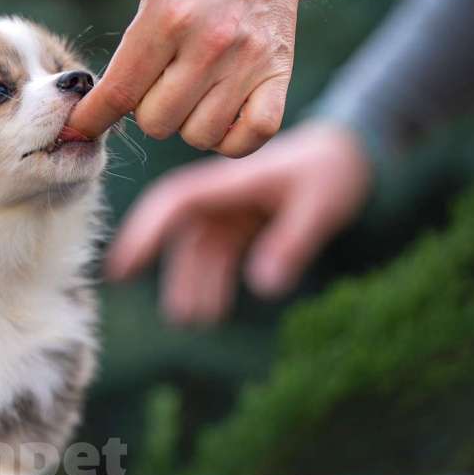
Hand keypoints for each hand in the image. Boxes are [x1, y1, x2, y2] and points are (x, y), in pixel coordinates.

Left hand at [63, 0, 307, 156]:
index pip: (119, 91)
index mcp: (168, 15)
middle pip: (156, 122)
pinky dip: (231, 138)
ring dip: (184, 123)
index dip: (92, 117)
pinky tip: (217, 113)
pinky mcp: (279, 74)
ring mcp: (249, 62)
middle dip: (142, 110)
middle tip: (151, 82)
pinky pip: (252, 135)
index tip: (79, 125)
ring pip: (200, 134)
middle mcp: (210, 44)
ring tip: (184, 92)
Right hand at [107, 123, 370, 324]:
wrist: (350, 153)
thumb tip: (264, 287)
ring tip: (191, 321)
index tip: (122, 267)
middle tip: (159, 306)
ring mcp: (227, 211)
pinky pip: (216, 256)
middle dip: (165, 267)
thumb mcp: (319, 205)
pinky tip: (213, 310)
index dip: (145, 233)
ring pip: (197, 250)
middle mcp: (219, 195)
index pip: (174, 203)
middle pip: (180, 232)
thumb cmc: (333, 171)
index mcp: (228, 181)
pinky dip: (211, 281)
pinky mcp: (239, 225)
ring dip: (191, 282)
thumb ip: (292, 242)